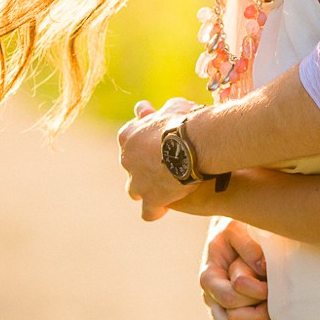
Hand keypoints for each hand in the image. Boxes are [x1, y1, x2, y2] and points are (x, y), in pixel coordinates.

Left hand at [119, 97, 201, 220]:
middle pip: (132, 166)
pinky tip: (165, 207)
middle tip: (167, 165)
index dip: (146, 145)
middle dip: (145, 167)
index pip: (130, 142)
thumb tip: (146, 108)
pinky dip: (155, 210)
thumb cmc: (185, 121)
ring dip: (147, 190)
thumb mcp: (171, 107)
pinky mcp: (150, 199)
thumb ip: (158, 110)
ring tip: (165, 188)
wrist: (194, 143)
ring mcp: (136, 182)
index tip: (160, 145)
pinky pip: (148, 212)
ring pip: (135, 190)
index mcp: (127, 135)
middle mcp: (126, 159)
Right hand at [200, 217, 272, 319]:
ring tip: (274, 317)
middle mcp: (212, 298)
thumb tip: (262, 269)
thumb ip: (248, 245)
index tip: (270, 284)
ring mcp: (222, 311)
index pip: (229, 297)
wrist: (238, 235)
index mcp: (210, 276)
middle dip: (256, 314)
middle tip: (273, 301)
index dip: (253, 294)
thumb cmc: (238, 229)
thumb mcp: (238, 228)